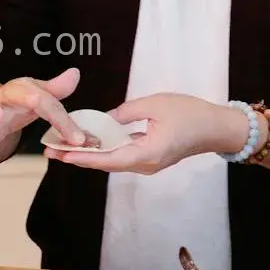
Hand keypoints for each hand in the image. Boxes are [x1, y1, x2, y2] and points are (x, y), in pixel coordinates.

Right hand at [0, 67, 89, 156]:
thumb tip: (75, 73)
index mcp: (24, 89)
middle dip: (25, 96)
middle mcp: (6, 95)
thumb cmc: (18, 104)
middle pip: (16, 94)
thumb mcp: (38, 97)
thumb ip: (57, 90)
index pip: (47, 101)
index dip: (63, 120)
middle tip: (35, 101)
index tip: (78, 140)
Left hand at [46, 93, 246, 174]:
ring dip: (89, 155)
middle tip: (52, 151)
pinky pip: (123, 156)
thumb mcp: (154, 104)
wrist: (217, 128)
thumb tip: (105, 120)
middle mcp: (145, 165)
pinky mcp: (151, 158)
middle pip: (106, 164)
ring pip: (113, 161)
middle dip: (79, 157)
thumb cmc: (190, 113)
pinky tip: (90, 143)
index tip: (62, 155)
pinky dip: (105, 151)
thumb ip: (125, 112)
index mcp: (147, 154)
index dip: (83, 158)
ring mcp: (149, 164)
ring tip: (64, 148)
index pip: (108, 159)